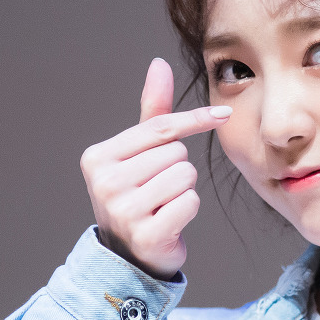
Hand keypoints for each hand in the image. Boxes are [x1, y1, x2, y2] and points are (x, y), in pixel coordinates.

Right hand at [80, 58, 229, 279]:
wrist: (129, 254)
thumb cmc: (138, 195)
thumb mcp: (140, 153)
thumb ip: (151, 112)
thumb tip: (159, 64)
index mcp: (98, 157)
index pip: (160, 128)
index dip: (194, 120)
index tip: (222, 114)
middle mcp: (105, 182)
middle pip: (176, 153)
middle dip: (177, 168)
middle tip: (157, 189)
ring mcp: (123, 211)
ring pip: (185, 176)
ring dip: (183, 190)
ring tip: (162, 204)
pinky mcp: (146, 234)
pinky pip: (190, 202)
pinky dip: (187, 210)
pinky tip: (168, 221)